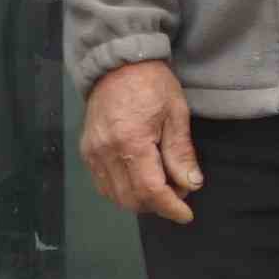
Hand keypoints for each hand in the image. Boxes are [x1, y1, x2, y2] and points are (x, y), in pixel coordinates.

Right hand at [82, 61, 200, 225]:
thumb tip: (191, 184)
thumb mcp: (176, 114)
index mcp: (131, 141)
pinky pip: (103, 184)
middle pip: (131, 199)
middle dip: (157, 205)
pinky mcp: (87, 151)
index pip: (151, 190)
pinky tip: (139, 179)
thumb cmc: (152, 84)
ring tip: (161, 185)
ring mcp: (93, 153)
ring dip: (140, 200)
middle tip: (177, 192)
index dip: (170, 208)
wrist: (119, 64)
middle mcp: (106, 152)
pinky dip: (122, 191)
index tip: (186, 215)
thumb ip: (181, 152)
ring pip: (115, 196)